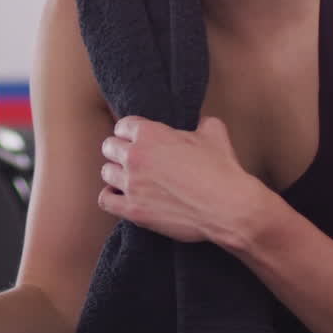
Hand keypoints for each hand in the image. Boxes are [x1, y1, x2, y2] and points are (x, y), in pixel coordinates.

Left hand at [98, 115, 265, 243]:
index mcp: (150, 133)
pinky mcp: (133, 209)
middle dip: (119, 150)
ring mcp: (132, 184)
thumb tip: (200, 123)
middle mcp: (135, 156)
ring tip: (127, 178)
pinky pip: (105, 200)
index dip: (130, 132)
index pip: (123, 125)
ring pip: (106, 172)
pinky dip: (110, 197)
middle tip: (130, 158)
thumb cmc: (221, 170)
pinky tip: (119, 196)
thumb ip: (201, 123)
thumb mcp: (214, 134)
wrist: (227, 207)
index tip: (136, 138)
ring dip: (116, 173)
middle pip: (109, 147)